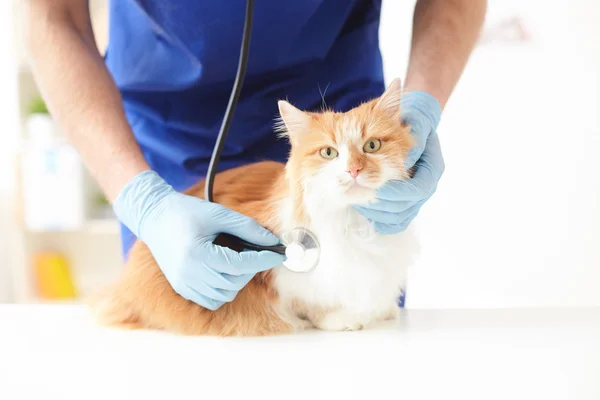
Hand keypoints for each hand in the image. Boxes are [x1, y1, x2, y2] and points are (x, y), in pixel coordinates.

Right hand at [113, 171, 284, 309]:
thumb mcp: (219, 214)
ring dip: (238, 280)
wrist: (154, 216)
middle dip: (251, 268)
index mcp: (197, 253)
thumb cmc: (186, 211)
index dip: (263, 259)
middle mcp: (189, 273)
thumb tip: (272, 241)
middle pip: (235, 281)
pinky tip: (224, 272)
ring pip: (225, 294)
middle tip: (255, 252)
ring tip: (237, 260)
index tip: (279, 254)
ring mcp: (183, 284)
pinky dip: (223, 290)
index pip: (240, 264)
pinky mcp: (181, 288)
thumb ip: (247, 228)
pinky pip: (211, 300)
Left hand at [354, 91, 443, 233]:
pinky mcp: (405, 203)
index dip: (397, 193)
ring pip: (398, 217)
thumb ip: (414, 135)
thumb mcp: (416, 120)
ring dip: (376, 213)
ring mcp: (415, 197)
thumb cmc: (414, 119)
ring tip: (355, 201)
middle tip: (357, 197)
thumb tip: (406, 157)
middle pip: (406, 207)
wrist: (413, 121)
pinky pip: (394, 221)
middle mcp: (426, 186)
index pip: (418, 190)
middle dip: (381, 204)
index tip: (376, 190)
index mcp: (432, 169)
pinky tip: (364, 213)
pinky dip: (379, 220)